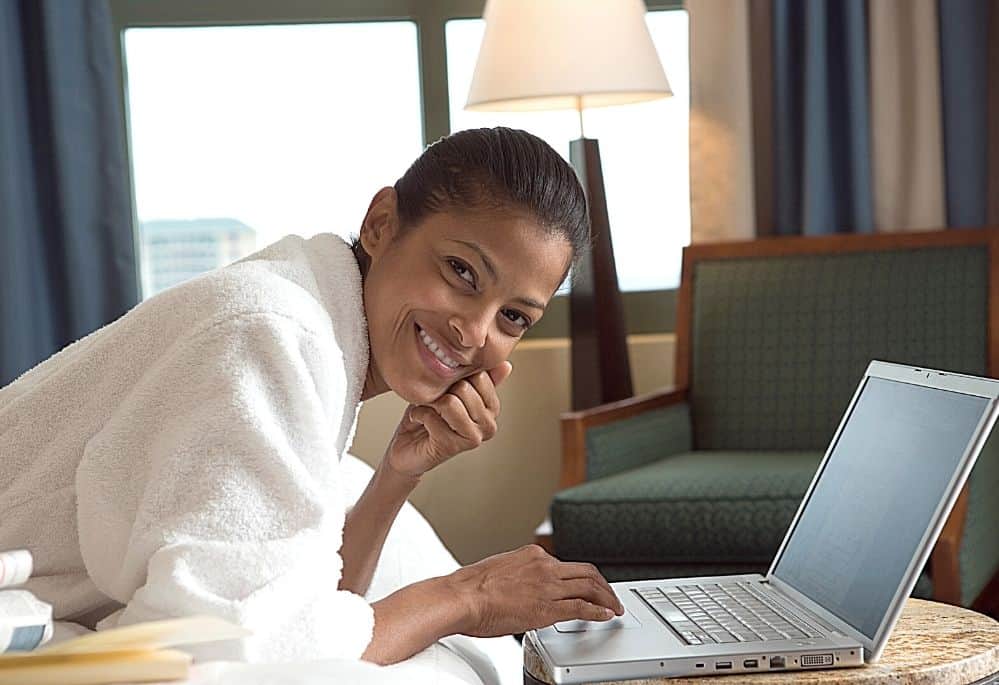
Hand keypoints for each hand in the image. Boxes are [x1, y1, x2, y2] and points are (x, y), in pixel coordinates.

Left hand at [386, 362, 512, 477]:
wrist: (408, 446)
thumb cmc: (430, 416)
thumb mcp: (454, 390)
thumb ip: (478, 379)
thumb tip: (506, 365)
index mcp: (492, 408)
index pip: (480, 376)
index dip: (456, 376)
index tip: (448, 387)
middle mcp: (488, 425)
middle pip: (464, 388)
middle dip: (442, 390)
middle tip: (435, 401)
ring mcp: (473, 437)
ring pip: (449, 403)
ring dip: (431, 403)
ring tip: (429, 410)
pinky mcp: (452, 446)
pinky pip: (432, 417)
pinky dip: (418, 414)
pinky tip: (419, 420)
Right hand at [444, 544, 624, 636]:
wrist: (462, 597)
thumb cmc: (471, 589)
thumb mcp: (500, 571)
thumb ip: (518, 575)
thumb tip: (522, 586)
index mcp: (532, 555)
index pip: (566, 565)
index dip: (582, 577)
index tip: (588, 585)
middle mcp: (544, 566)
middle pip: (586, 572)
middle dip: (603, 585)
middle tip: (610, 596)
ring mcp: (548, 586)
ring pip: (590, 588)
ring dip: (607, 598)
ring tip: (614, 608)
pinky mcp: (548, 607)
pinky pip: (582, 608)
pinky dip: (598, 612)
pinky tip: (605, 616)